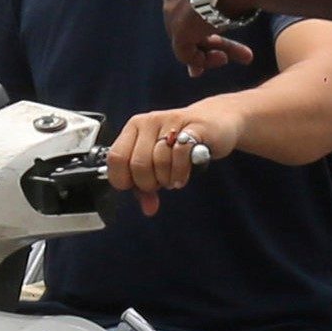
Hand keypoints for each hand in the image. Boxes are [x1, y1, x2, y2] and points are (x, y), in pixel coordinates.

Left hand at [94, 0, 252, 76]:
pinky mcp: (179, 30)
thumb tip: (205, 50)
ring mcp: (172, 12)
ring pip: (188, 44)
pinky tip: (221, 58)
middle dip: (209, 44)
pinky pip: (188, 55)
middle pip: (184, 27)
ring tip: (236, 59)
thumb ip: (214, 16)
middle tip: (233, 57)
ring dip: (210, 56)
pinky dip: (203, 60)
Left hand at [103, 103, 241, 215]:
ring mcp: (171, 122)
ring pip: (159, 160)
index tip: (136, 186)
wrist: (216, 122)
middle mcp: (149, 122)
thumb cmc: (182, 143)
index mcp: (134, 128)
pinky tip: (183, 176)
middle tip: (161, 183)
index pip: (115, 158)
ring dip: (167, 178)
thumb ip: (147, 186)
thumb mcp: (158, 162)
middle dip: (149, 183)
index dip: (124, 179)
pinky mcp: (194, 127)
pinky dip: (180, 171)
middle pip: (137, 164)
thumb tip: (148, 208)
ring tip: (173, 178)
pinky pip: (180, 153)